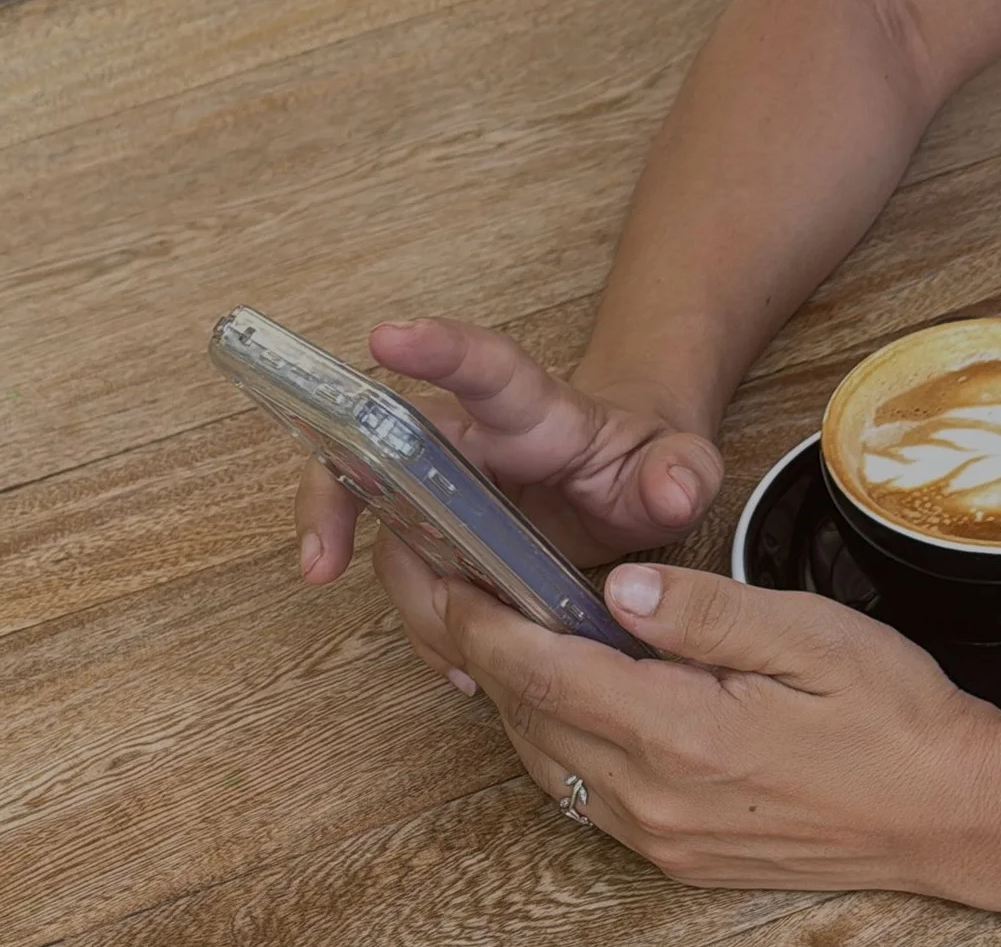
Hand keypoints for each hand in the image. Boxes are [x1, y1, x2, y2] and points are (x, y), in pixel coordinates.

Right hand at [294, 317, 722, 683]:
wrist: (626, 480)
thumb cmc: (643, 460)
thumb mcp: (680, 462)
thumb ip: (682, 470)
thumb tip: (673, 487)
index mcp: (529, 407)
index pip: (481, 365)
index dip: (434, 347)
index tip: (387, 337)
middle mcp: (468, 436)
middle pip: (379, 440)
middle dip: (333, 491)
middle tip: (318, 558)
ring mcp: (443, 484)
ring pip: (385, 524)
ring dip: (397, 589)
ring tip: (449, 652)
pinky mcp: (438, 530)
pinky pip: (407, 571)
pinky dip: (423, 622)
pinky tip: (458, 663)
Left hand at [431, 559, 1000, 905]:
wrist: (954, 816)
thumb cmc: (889, 712)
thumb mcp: (805, 632)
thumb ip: (701, 610)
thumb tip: (617, 583)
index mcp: (679, 734)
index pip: (541, 668)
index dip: (482, 617)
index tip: (447, 569)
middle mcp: (653, 799)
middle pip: (527, 714)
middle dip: (483, 647)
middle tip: (456, 582)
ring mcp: (661, 836)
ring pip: (545, 755)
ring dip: (514, 691)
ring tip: (498, 624)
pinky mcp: (675, 854)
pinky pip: (580, 790)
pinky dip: (553, 733)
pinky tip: (563, 690)